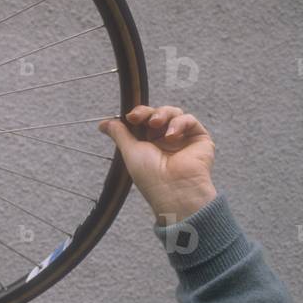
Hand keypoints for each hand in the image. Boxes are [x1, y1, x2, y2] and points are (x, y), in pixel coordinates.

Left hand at [98, 105, 216, 225]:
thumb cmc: (150, 176)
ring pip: (174, 113)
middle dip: (148, 112)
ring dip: (163, 114)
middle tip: (140, 118)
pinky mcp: (199, 138)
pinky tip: (170, 135)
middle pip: (158, 113)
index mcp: (149, 143)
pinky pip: (189, 120)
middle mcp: (166, 140)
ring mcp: (183, 138)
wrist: (173, 189)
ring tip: (156, 125)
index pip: (144, 120)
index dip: (138, 114)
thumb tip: (103, 124)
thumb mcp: (130, 151)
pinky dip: (179, 123)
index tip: (129, 117)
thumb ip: (119, 133)